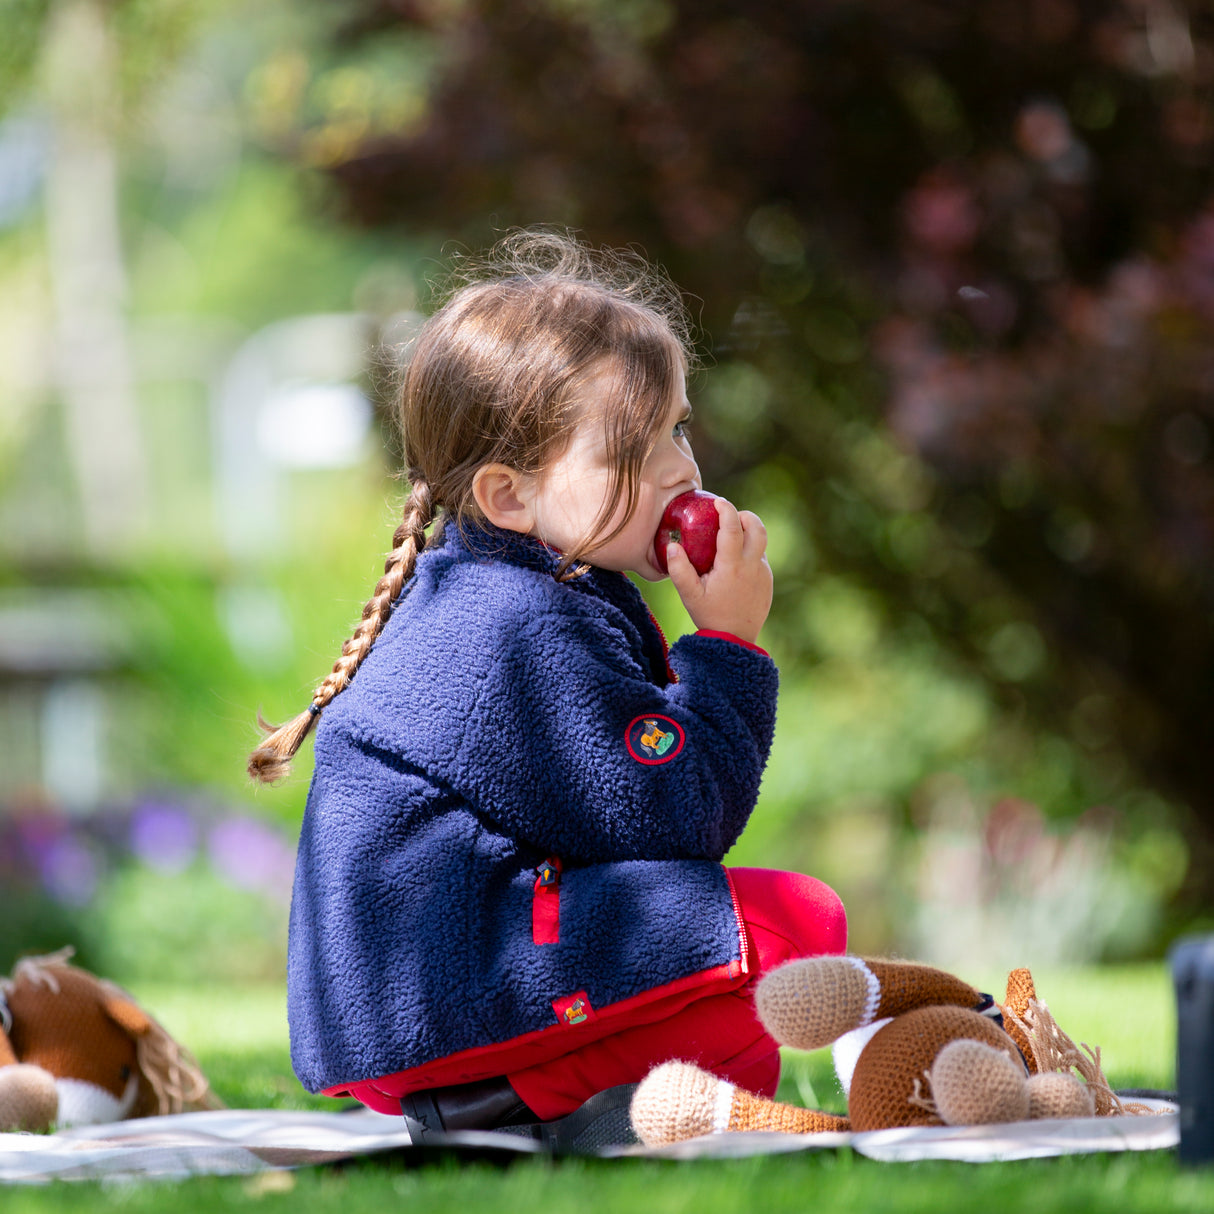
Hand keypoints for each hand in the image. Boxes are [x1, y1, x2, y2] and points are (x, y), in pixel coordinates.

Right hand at [665, 498, 772, 644]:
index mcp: (732, 566)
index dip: (726, 510)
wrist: (735, 640)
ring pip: (761, 543)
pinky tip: (734, 563)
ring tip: (729, 540)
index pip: (733, 528)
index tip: (717, 502)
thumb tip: (672, 545)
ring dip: (748, 534)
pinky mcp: (767, 582)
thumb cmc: (709, 616)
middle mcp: (752, 566)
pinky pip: (760, 559)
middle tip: (730, 516)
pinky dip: (750, 552)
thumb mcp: (689, 595)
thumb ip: (679, 569)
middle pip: (757, 528)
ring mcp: (763, 574)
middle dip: (745, 516)